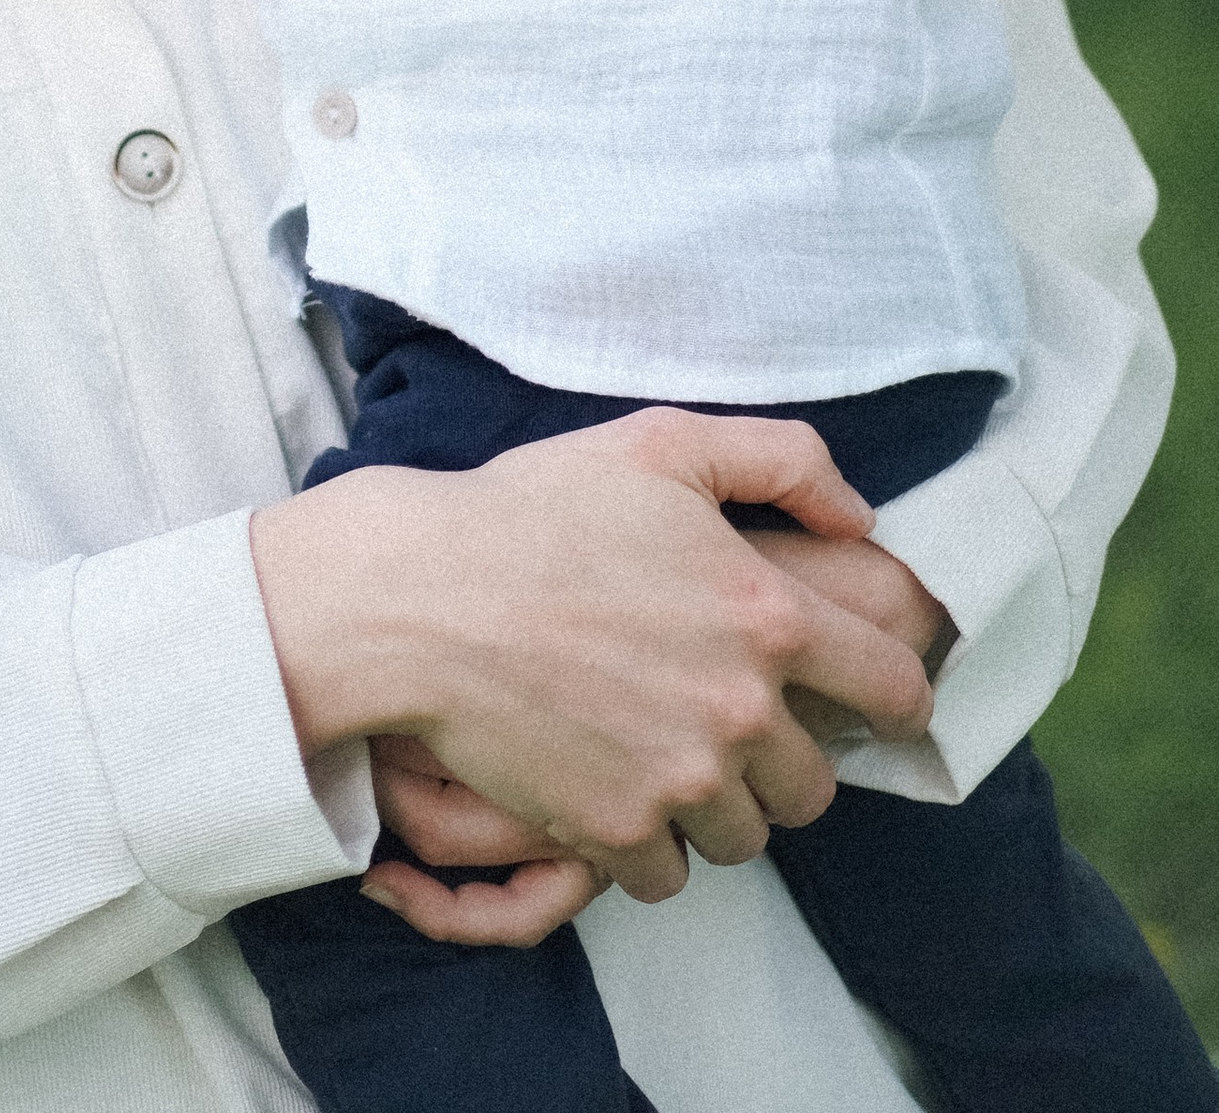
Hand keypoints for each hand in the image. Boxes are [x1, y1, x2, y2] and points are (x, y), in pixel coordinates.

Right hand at [249, 406, 935, 905]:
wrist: (420, 597)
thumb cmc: (537, 509)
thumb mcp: (663, 443)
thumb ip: (784, 459)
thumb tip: (863, 516)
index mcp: (770, 613)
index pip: (898, 689)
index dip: (894, 697)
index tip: (869, 701)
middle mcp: (743, 709)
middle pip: (818, 785)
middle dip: (784, 757)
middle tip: (727, 719)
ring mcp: (684, 781)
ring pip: (749, 836)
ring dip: (718, 805)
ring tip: (663, 751)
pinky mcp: (621, 830)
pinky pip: (672, 875)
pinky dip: (651, 845)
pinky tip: (614, 784)